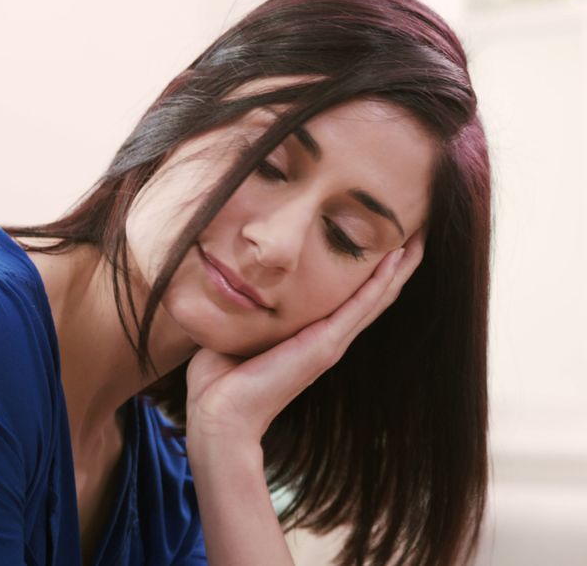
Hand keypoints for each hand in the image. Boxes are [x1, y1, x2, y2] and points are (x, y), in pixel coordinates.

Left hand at [185, 231, 425, 449]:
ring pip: (377, 297)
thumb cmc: (219, 377)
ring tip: (420, 236)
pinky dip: (382, 280)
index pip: (350, 297)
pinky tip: (398, 257)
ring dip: (400, 266)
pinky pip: (361, 305)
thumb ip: (247, 310)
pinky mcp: (324, 345)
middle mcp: (328, 338)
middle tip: (420, 229)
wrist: (219, 411)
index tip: (386, 235)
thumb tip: (232, 280)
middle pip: (375, 294)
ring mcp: (330, 342)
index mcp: (310, 336)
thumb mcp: (238, 332)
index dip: (371, 269)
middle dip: (397, 262)